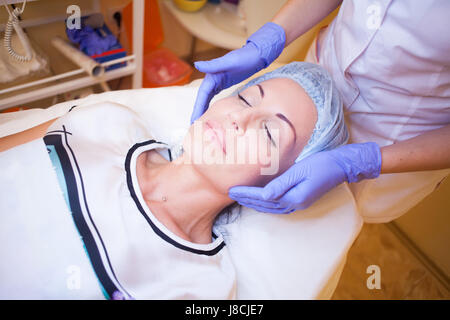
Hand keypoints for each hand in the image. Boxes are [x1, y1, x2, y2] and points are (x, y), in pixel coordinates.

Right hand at [190, 22, 285, 123]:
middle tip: (194, 127)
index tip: (194, 119)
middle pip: (202, 99)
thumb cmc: (245, 57)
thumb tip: (197, 65)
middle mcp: (212, 79)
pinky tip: (211, 114)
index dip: (197, 108)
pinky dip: (210, 106)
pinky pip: (213, 98)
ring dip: (203, 110)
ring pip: (206, 99)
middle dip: (198, 112)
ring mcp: (218, 81)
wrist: (257, 54)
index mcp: (212, 76)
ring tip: (200, 123)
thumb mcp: (230, 62)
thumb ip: (213, 64)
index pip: (202, 95)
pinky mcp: (224, 83)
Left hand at [228, 142, 381, 212]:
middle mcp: (294, 204)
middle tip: (231, 194)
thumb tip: (264, 195)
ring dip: (255, 203)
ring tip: (241, 198)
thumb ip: (281, 184)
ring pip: (270, 207)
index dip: (247, 194)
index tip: (232, 190)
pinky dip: (266, 203)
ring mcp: (298, 204)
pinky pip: (278, 205)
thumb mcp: (300, 171)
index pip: (263, 197)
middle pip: (265, 205)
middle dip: (247, 200)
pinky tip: (260, 199)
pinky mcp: (300, 200)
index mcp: (293, 197)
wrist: (340, 166)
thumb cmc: (321, 165)